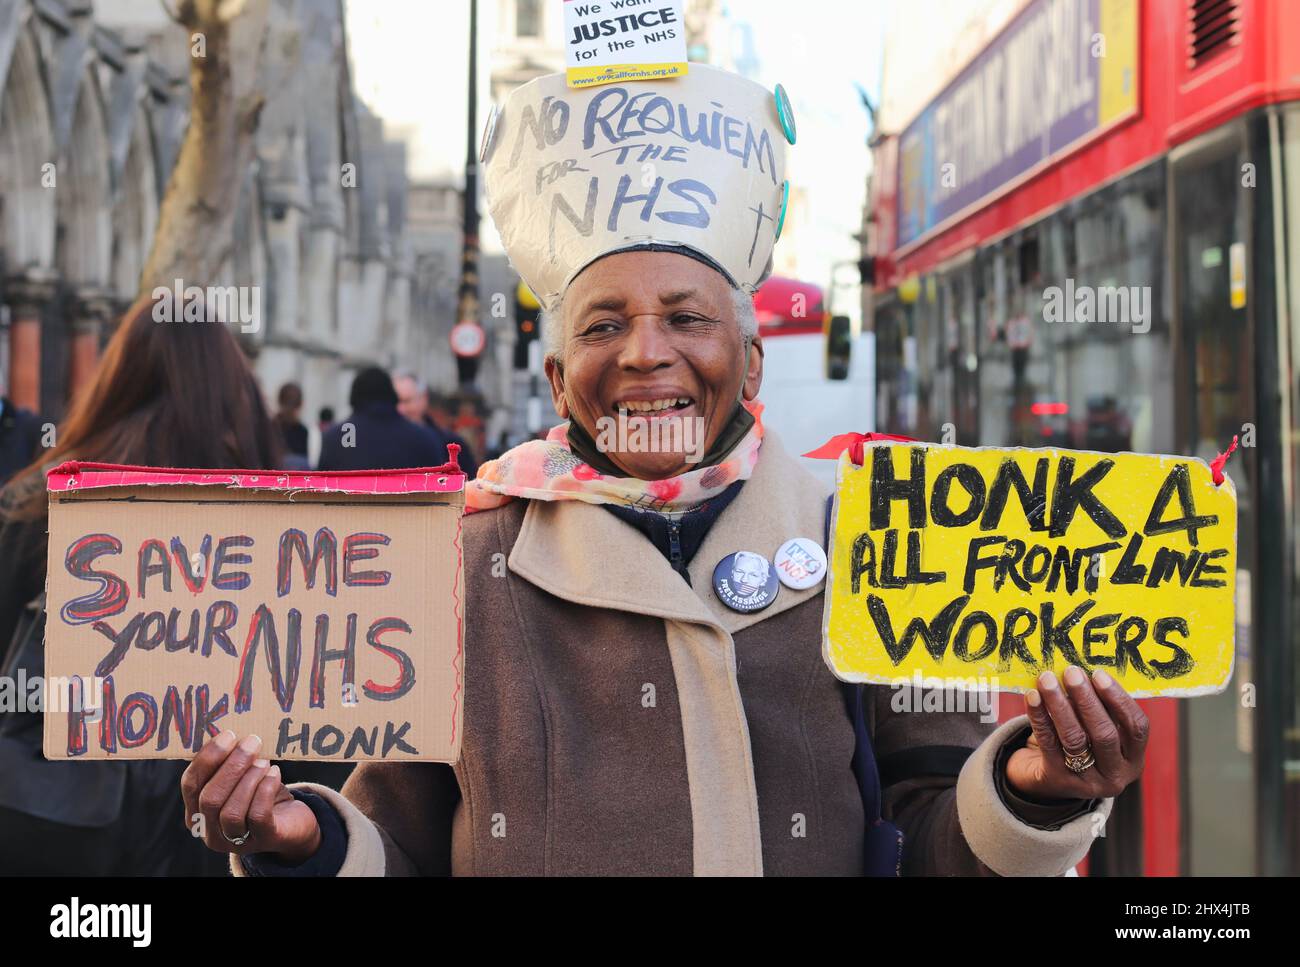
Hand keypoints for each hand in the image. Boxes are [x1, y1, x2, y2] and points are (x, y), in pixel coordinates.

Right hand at [180, 730, 320, 863]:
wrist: (292, 824)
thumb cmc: (260, 795)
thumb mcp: (240, 780)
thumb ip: (229, 764)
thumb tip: (230, 733)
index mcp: (196, 812)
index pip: (190, 784)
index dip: (207, 758)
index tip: (228, 735)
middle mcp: (209, 832)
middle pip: (209, 798)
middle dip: (231, 766)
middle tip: (251, 742)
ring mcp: (234, 842)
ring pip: (231, 811)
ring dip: (249, 779)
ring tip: (264, 761)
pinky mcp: (263, 840)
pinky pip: (258, 816)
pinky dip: (265, 790)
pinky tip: (274, 773)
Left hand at [1005, 666, 1148, 801]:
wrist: (1044, 780)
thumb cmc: (1078, 743)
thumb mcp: (1096, 731)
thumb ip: (1098, 707)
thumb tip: (1082, 673)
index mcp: (1133, 760)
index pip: (1137, 728)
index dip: (1119, 699)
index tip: (1098, 674)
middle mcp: (1115, 775)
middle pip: (1104, 734)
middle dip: (1087, 700)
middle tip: (1071, 672)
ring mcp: (1087, 782)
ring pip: (1075, 738)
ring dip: (1060, 704)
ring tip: (1047, 680)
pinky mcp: (1057, 779)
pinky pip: (1048, 742)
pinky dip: (1039, 716)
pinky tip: (1032, 696)